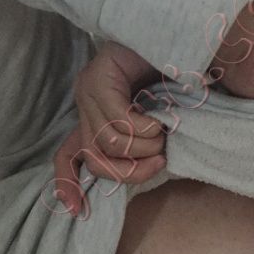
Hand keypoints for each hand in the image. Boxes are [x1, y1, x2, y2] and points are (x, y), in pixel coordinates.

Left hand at [53, 41, 166, 212]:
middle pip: (94, 158)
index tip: (77, 211)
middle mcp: (85, 100)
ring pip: (108, 142)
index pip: (66, 155)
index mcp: (93, 115)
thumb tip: (135, 172)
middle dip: (131, 170)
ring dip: (144, 149)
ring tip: (164, 135)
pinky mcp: (101, 74)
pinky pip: (117, 120)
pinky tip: (160, 121)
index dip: (67, 183)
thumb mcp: (159, 127)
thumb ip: (142, 148)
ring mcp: (90, 86)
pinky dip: (144, 130)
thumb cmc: (178, 86)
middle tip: (161, 161)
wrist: (187, 42)